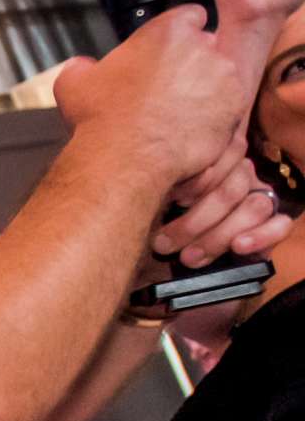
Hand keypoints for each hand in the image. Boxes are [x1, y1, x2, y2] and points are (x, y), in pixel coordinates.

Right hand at [55, 6, 248, 189]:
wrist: (125, 159)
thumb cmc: (102, 118)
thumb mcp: (73, 84)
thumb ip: (82, 66)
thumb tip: (81, 67)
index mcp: (168, 31)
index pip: (191, 15)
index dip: (180, 32)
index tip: (169, 50)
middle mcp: (203, 47)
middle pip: (207, 46)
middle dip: (192, 62)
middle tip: (166, 87)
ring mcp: (223, 77)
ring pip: (220, 76)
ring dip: (205, 89)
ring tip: (176, 113)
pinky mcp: (234, 108)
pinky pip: (228, 106)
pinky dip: (214, 116)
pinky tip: (187, 130)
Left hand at [151, 125, 292, 269]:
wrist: (185, 256)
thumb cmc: (163, 227)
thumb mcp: (155, 208)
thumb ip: (157, 197)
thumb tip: (142, 194)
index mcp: (212, 166)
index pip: (213, 163)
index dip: (192, 183)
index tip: (168, 201)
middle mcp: (239, 178)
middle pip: (230, 189)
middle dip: (193, 222)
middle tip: (163, 245)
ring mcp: (258, 199)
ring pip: (253, 206)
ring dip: (218, 235)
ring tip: (189, 257)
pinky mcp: (273, 225)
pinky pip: (279, 224)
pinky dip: (260, 236)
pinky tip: (238, 246)